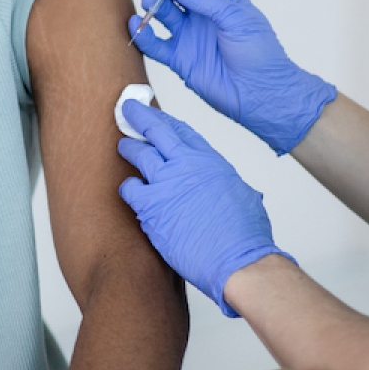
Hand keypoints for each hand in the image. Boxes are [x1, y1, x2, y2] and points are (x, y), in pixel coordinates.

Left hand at [116, 101, 292, 316]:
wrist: (237, 260)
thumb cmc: (245, 236)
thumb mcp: (245, 196)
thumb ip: (231, 187)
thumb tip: (234, 190)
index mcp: (210, 161)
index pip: (182, 130)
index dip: (166, 120)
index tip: (156, 114)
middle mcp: (186, 165)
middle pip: (156, 130)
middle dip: (140, 116)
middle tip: (128, 109)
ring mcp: (166, 183)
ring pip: (138, 154)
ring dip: (128, 148)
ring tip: (123, 146)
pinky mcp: (151, 206)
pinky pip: (130, 189)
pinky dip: (128, 187)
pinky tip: (129, 190)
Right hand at [130, 0, 335, 154]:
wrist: (259, 92)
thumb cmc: (259, 53)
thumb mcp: (237, 18)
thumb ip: (206, 0)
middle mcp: (203, 13)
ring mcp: (190, 35)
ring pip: (162, 12)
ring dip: (152, 3)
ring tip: (151, 1)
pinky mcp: (179, 58)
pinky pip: (154, 44)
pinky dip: (142, 34)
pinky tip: (135, 25)